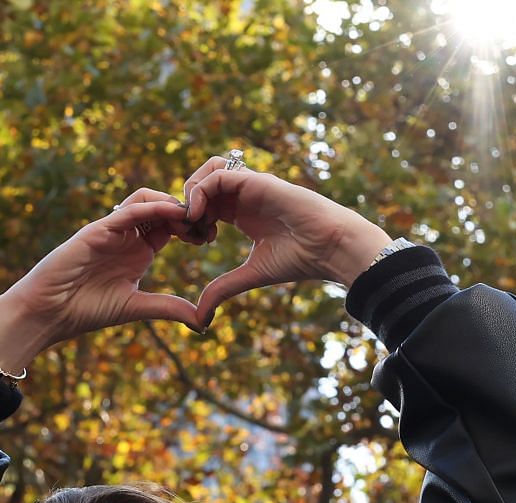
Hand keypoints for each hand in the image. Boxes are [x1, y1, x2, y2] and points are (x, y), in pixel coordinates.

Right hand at [0, 189, 209, 371]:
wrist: (48, 312)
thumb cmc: (85, 310)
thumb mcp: (137, 307)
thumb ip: (168, 307)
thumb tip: (202, 320)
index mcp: (138, 251)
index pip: (171, 227)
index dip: (193, 227)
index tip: (211, 237)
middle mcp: (127, 236)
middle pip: (163, 209)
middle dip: (188, 212)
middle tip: (209, 224)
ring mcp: (112, 230)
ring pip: (146, 200)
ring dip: (172, 204)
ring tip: (193, 216)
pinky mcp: (97, 230)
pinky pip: (127, 211)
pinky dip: (152, 208)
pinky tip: (173, 213)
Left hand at [180, 156, 392, 323]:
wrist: (328, 247)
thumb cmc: (298, 260)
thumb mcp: (250, 275)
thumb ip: (222, 289)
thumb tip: (199, 317)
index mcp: (240, 214)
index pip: (204, 205)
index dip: (191, 221)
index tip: (194, 244)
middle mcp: (243, 196)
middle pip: (201, 185)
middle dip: (186, 206)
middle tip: (189, 231)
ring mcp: (249, 186)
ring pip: (207, 172)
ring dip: (192, 192)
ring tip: (193, 219)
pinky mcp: (256, 181)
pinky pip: (218, 174)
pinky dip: (201, 191)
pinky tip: (201, 216)